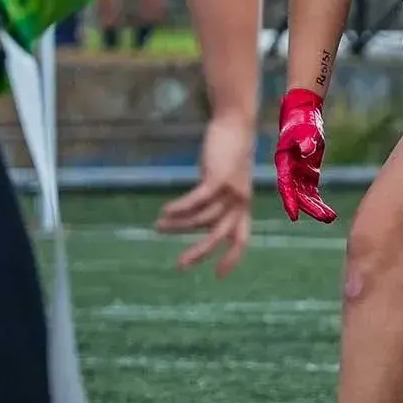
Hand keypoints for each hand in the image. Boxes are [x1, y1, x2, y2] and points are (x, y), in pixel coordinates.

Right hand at [155, 114, 253, 275]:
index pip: (242, 238)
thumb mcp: (221, 183)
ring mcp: (231, 189)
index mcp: (243, 205)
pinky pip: (197, 200)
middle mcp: (240, 201)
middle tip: (180, 265)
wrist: (236, 126)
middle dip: (200, 252)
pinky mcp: (219, 178)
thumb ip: (213, 203)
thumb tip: (192, 222)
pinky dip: (179, 208)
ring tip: (159, 225)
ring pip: (202, 217)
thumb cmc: (226, 155)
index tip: (218, 276)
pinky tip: (164, 212)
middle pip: (220, 235)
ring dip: (178, 225)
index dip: (232, 258)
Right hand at [273, 89, 334, 223]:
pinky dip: (318, 200)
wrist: (303, 113)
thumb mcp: (304, 129)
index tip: (294, 215)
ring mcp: (299, 172)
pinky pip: (312, 190)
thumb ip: (305, 140)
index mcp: (284, 162)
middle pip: (298, 194)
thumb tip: (307, 150)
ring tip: (330, 218)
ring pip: (306, 195)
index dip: (290, 201)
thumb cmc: (301, 121)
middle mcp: (289, 171)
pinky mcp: (308, 171)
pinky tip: (327, 212)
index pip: (286, 185)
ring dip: (316, 207)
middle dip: (310, 207)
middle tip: (325, 218)